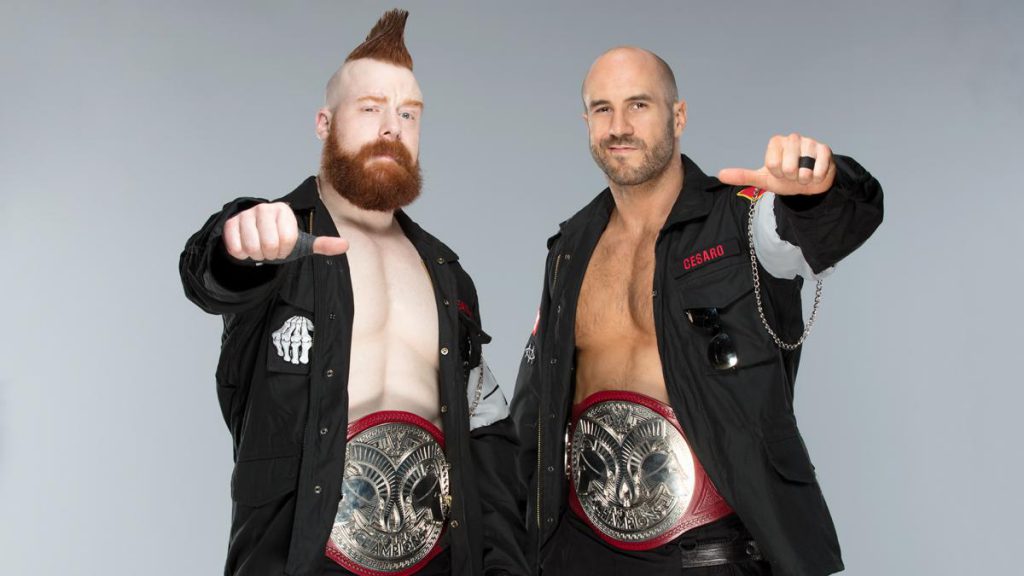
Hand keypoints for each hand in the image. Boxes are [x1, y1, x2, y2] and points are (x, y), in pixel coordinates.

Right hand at [222, 202, 348, 261]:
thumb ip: (323, 245)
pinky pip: (237, 249)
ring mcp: (245, 215)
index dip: (285, 250)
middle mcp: (264, 208)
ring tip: (259, 248)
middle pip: (270, 245)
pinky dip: (242, 255)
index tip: (283, 247)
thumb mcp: (302, 243)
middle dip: (271, 254)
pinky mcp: (229, 224)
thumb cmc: (280, 240)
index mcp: (283, 210)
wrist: (254, 237)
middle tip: (270, 250)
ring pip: (253, 248)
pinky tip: (246, 247)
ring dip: (257, 256)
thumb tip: (345, 245)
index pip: (288, 240)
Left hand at [718, 133, 835, 195]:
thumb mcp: (764, 179)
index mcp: (776, 142)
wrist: (809, 184)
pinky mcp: (825, 149)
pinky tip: (815, 174)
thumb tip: (720, 175)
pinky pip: (818, 169)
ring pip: (803, 169)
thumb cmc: (785, 179)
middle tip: (793, 174)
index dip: (777, 174)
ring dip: (804, 179)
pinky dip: (816, 177)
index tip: (780, 172)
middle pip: (787, 167)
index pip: (772, 164)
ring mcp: (810, 142)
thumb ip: (743, 176)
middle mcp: (793, 138)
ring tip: (804, 174)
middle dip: (790, 177)